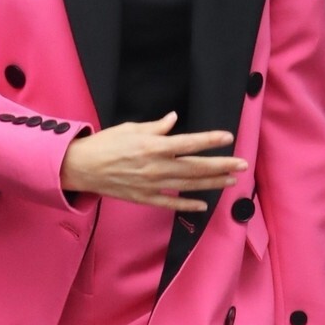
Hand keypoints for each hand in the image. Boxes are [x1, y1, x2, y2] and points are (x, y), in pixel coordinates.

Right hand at [58, 113, 246, 211]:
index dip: (210, 140)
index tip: (228, 138)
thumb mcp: (130, 129)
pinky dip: (188, 204)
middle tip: (242, 164)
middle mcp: (156, 166)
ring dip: (212, 183)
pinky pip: (171, 202)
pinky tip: (204, 204)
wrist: (82, 167)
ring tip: (231, 181)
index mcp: (153, 146)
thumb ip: (156, 127)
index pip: (188, 143)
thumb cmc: (105, 144)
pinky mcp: (144, 198)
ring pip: (188, 185)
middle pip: (195, 167)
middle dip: (221, 165)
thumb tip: (173, 120)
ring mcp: (152, 185)